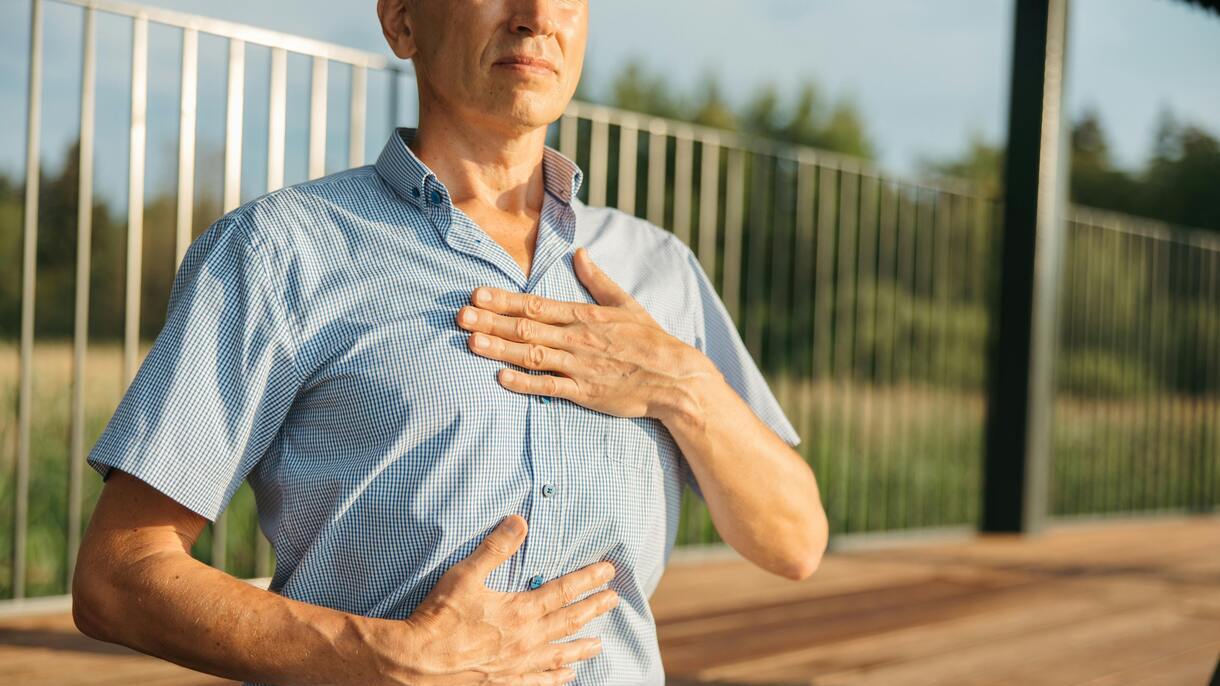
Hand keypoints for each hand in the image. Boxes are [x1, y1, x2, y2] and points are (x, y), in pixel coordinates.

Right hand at [376, 515, 618, 683]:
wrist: (415, 662)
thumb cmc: (439, 617)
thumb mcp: (465, 574)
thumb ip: (495, 548)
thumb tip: (519, 521)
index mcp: (520, 611)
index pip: (564, 591)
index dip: (589, 580)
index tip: (609, 572)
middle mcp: (526, 640)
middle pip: (570, 621)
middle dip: (594, 609)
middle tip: (615, 601)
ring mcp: (517, 665)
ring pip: (560, 655)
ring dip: (582, 647)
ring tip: (600, 645)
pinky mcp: (504, 683)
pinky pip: (538, 682)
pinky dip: (556, 679)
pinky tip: (566, 678)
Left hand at [455, 247, 719, 418]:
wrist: (675, 378)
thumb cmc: (650, 341)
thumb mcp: (626, 304)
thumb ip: (598, 280)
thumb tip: (580, 253)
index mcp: (585, 315)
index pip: (536, 305)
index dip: (504, 300)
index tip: (477, 294)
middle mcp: (578, 338)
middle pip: (526, 328)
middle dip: (490, 322)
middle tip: (459, 316)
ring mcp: (580, 366)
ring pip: (532, 355)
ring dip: (499, 349)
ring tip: (470, 342)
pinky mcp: (585, 392)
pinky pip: (550, 387)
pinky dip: (525, 383)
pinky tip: (501, 378)